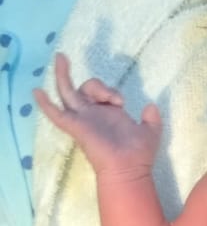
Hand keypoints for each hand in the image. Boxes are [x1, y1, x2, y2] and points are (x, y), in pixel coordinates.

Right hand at [33, 52, 161, 174]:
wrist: (129, 168)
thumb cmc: (138, 154)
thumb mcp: (150, 132)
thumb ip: (152, 119)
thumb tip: (151, 106)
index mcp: (108, 115)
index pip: (102, 93)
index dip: (109, 91)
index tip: (120, 102)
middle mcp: (93, 116)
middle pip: (83, 90)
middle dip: (92, 83)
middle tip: (97, 84)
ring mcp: (82, 120)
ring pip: (67, 94)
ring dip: (64, 76)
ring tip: (61, 57)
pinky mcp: (75, 126)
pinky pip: (56, 114)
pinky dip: (45, 104)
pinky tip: (36, 90)